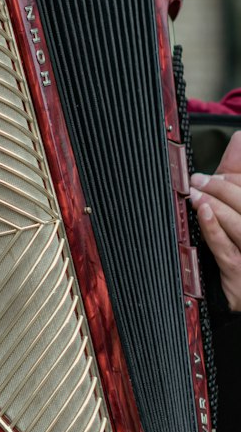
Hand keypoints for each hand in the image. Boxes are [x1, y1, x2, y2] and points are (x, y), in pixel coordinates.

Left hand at [191, 130, 240, 310]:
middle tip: (198, 181)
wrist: (239, 294)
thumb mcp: (239, 208)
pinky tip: (203, 213)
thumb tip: (238, 138)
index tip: (212, 177)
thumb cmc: (238, 244)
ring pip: (239, 224)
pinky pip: (226, 250)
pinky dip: (214, 228)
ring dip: (215, 205)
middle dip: (222, 190)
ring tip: (196, 193)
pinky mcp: (240, 277)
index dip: (233, 181)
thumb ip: (238, 174)